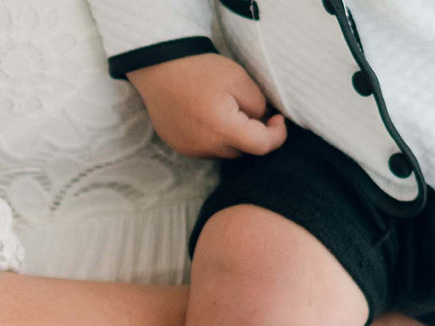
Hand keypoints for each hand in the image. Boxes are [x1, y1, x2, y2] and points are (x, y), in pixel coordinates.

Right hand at [127, 53, 286, 158]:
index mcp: (223, 128)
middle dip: (252, 134)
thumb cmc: (199, 68)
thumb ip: (258, 104)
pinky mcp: (181, 147)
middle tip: (250, 110)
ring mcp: (192, 150)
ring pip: (225, 152)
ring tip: (226, 112)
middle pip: (243, 151)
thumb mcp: (238, 78)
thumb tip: (264, 120)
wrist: (156, 65)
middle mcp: (207, 146)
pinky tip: (208, 118)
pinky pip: (207, 149)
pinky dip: (214, 138)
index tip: (278, 120)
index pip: (262, 146)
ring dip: (232, 138)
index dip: (277, 135)